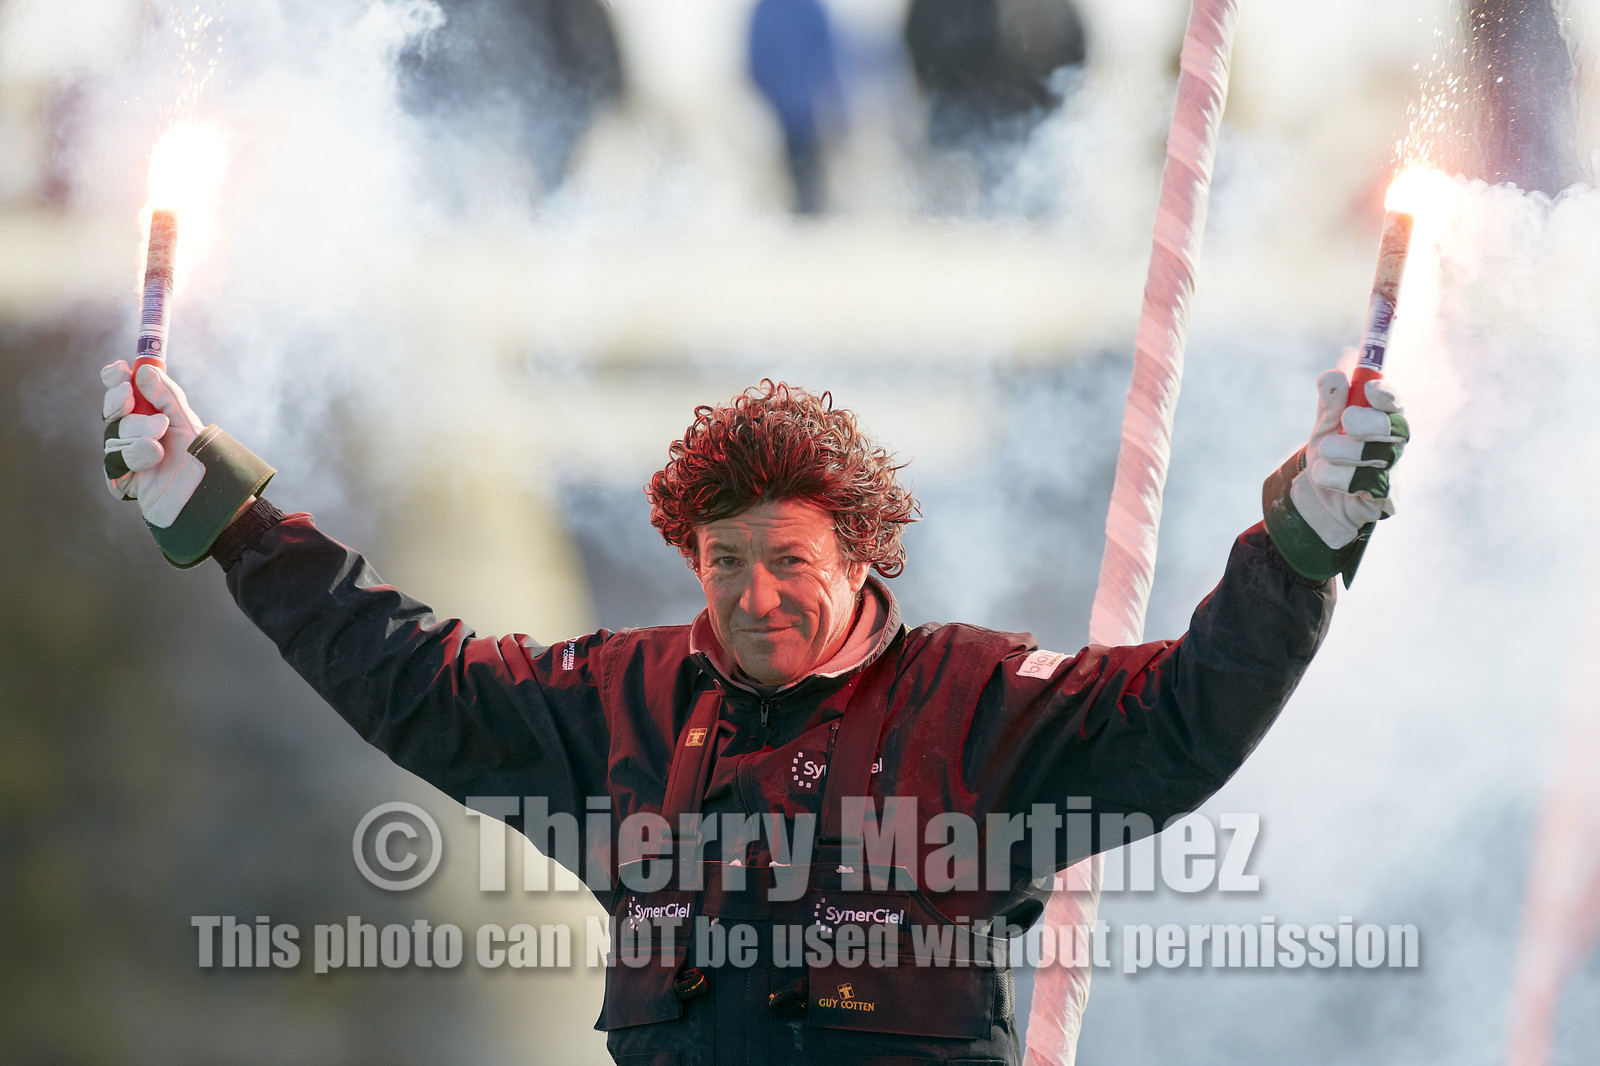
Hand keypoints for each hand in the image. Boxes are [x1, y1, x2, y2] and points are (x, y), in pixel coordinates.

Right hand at [99, 362, 275, 566]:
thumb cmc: (200, 457)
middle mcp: (132, 434)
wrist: (208, 494)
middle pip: (112, 412)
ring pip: (113, 438)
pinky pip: (113, 465)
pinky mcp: (121, 481)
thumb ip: (167, 396)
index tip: (119, 369)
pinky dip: (132, 459)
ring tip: (160, 444)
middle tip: (132, 398)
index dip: (115, 380)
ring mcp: (125, 458)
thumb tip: (144, 371)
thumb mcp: (187, 422)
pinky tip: (152, 459)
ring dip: (136, 436)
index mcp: (147, 416)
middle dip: (121, 405)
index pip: (121, 393)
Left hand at [1262, 369, 1408, 584]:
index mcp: (1382, 419)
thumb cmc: (1328, 456)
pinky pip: (1365, 483)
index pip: (1395, 402)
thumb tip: (1333, 376)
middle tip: (1346, 423)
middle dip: (1367, 423)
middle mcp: (1394, 442)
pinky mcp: (1388, 496)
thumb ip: (1329, 403)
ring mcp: (1394, 469)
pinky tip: (1328, 479)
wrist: (1319, 499)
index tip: (1370, 388)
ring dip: (1340, 454)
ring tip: (1323, 456)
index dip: (1387, 394)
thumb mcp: (1323, 427)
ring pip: (1375, 455)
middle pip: (1394, 426)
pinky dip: (1336, 478)